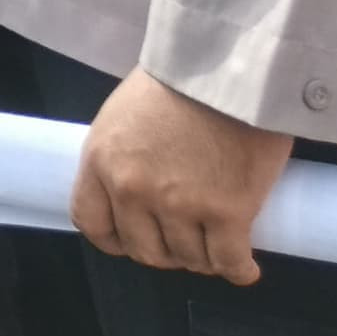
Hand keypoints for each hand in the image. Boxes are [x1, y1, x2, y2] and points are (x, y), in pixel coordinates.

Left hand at [73, 69, 294, 284]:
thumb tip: (132, 190)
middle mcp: (133, 190)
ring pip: (188, 259)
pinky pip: (229, 261)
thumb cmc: (178, 81)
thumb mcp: (123, 115)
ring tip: (215, 245)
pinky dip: (238, 269)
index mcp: (100, 162)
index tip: (133, 238)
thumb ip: (121, 156)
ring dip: (202, 258)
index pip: (91, 223)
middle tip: (184, 240)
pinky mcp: (228, 213)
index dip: (114, 238)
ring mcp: (180, 205)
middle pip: (143, 249)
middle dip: (164, 250)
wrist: (228, 65)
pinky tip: (244, 267)